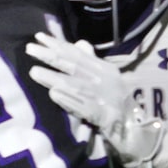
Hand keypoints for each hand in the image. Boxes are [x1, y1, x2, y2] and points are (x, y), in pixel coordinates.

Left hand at [26, 29, 161, 167]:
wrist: (138, 131)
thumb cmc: (116, 103)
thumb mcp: (107, 79)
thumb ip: (92, 61)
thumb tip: (79, 43)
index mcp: (106, 69)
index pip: (78, 54)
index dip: (58, 44)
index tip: (38, 36)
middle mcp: (106, 80)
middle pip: (75, 66)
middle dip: (51, 56)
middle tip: (29, 49)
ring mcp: (105, 98)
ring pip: (75, 85)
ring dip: (54, 78)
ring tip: (34, 72)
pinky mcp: (104, 117)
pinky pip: (83, 107)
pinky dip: (68, 100)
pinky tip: (54, 94)